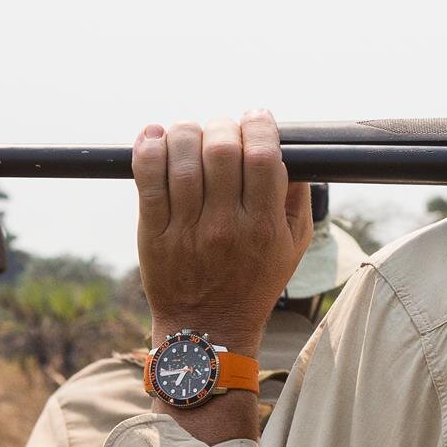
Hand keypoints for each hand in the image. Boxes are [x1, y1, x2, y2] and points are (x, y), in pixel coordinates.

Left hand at [132, 112, 313, 361]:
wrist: (208, 329)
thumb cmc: (254, 282)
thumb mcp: (292, 247)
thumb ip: (298, 199)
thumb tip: (290, 153)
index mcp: (264, 227)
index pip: (264, 158)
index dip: (259, 127)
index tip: (256, 118)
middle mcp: (226, 227)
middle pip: (221, 151)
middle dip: (222, 126)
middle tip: (222, 130)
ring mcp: (187, 230)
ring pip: (182, 160)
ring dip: (185, 132)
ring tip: (190, 132)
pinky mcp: (154, 234)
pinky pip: (148, 180)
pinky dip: (149, 150)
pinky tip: (154, 136)